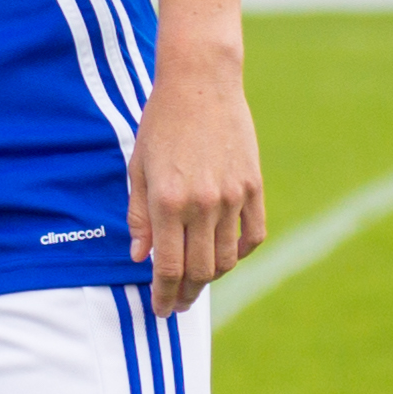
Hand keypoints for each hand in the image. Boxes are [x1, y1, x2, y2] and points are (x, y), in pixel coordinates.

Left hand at [132, 43, 263, 317]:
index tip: (160, 308)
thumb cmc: (160, 125)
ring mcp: (232, 196)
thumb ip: (138, 216)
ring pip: (228, 257)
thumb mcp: (138, 169)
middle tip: (177, 304)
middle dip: (187, 294)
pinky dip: (242, 252)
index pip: (169, 267)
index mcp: (168, 202)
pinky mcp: (253, 186)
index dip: (164, 294)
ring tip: (199, 282)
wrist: (200, 85)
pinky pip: (254, 234)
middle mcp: (202, 204)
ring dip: (213, 276)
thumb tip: (139, 258)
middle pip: (201, 270)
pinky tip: (227, 255)